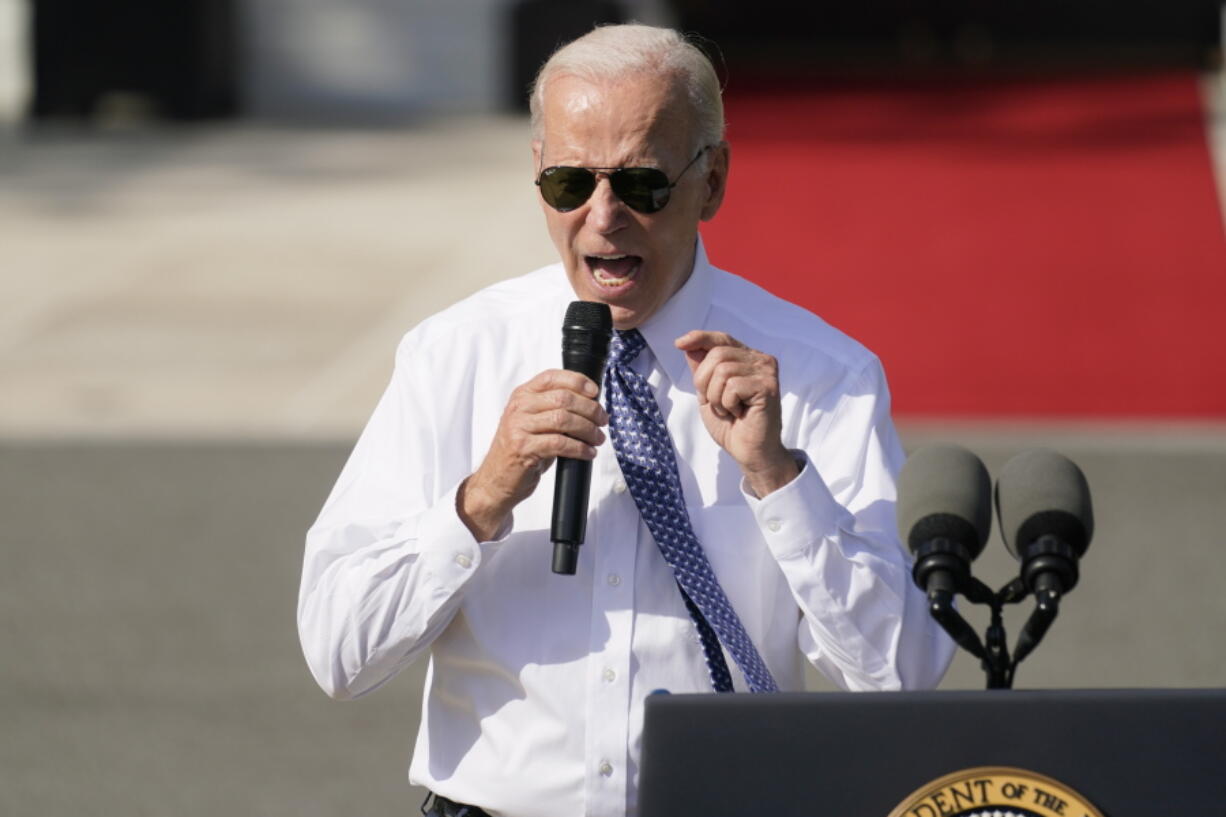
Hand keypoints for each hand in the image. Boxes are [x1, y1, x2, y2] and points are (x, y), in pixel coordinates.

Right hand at [459, 369, 607, 540]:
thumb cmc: (522, 449)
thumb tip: (591, 403)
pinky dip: (580, 448)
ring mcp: (519, 427)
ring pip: (564, 420)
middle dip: (590, 409)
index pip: (552, 377)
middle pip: (563, 399)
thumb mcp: (533, 421)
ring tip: (598, 438)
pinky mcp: (523, 448)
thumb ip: (553, 408)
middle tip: (602, 421)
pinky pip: (560, 443)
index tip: (595, 392)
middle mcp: (519, 407)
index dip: (578, 381)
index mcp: (522, 395)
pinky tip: (588, 452)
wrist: (497, 479)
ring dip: (588, 429)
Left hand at [675, 330, 797, 497]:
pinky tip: (739, 413)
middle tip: (714, 402)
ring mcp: (766, 372)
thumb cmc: (731, 425)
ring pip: (722, 370)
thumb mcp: (707, 393)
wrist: (749, 452)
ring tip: (729, 409)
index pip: (722, 339)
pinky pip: (732, 386)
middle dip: (704, 381)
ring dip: (716, 396)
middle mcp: (760, 360)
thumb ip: (701, 369)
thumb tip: (688, 344)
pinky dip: (727, 404)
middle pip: (717, 354)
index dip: (700, 338)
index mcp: (747, 359)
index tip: (679, 343)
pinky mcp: (768, 386)